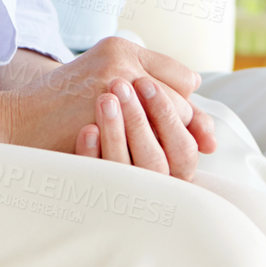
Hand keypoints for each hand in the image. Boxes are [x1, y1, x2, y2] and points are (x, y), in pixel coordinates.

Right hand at [2, 37, 216, 179]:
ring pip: (173, 120)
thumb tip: (212, 138)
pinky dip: (149, 153)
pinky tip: (128, 158)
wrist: (12, 124)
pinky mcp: (109, 113)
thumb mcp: (102, 88)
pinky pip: (156, 139)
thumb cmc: (59, 113)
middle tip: (140, 143)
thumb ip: (150, 99)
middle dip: (170, 127)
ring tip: (130, 149)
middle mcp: (122, 58)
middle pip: (181, 102)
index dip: (174, 109)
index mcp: (120, 46)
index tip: (156, 126)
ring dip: (160, 141)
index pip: (182, 81)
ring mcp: (116, 82)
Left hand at [74, 76, 207, 177]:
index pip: (183, 150)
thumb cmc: (125, 113)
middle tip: (120, 84)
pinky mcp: (88, 181)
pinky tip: (88, 128)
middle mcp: (149, 181)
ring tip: (105, 98)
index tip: (145, 82)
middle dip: (139, 122)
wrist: (68, 120)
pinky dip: (91, 151)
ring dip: (115, 131)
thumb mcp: (155, 111)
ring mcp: (117, 183)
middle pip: (154, 161)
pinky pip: (91, 173)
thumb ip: (179, 107)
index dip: (168, 116)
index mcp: (172, 165)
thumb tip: (196, 88)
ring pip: (122, 166)